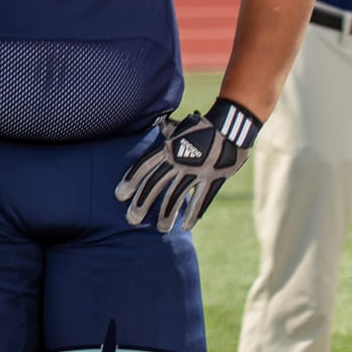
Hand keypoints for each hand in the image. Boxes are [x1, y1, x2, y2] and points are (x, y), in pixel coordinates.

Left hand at [113, 100, 260, 232]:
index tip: (119, 196)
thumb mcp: (180, 127)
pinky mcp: (215, 178)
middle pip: (155, 185)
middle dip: (142, 203)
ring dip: (167, 214)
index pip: (144, 166)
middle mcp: (180, 161)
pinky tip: (186, 227)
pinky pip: (202, 200)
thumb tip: (155, 126)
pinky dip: (194, 214)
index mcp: (169, 148)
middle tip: (132, 219)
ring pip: (177, 196)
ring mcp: (198, 171)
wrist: (232, 124)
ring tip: (161, 228)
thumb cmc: (204, 125)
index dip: (131, 181)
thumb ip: (166, 132)